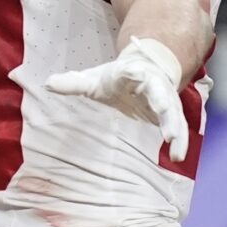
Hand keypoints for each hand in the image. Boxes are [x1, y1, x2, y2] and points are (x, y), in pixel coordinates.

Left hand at [44, 37, 191, 160]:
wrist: (145, 68)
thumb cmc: (116, 77)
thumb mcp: (93, 79)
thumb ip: (72, 83)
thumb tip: (47, 83)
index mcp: (133, 73)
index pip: (135, 72)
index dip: (136, 74)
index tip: (136, 76)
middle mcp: (155, 84)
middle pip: (162, 96)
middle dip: (166, 109)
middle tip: (166, 127)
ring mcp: (166, 98)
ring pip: (175, 114)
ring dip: (177, 131)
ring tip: (176, 151)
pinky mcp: (171, 113)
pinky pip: (178, 127)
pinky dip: (179, 141)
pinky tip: (176, 157)